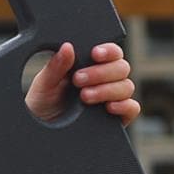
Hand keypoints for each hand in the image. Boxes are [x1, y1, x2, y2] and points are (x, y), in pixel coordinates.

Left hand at [24, 42, 140, 126]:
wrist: (41, 127)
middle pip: (121, 68)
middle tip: (78, 80)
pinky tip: (108, 106)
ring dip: (107, 89)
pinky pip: (132, 108)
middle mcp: (105, 79)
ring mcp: (112, 97)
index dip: (108, 51)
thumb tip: (67, 47)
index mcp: (90, 64)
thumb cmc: (42, 102)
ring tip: (84, 96)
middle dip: (101, 73)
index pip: (110, 52)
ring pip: (127, 86)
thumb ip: (56, 66)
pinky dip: (124, 106)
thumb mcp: (44, 83)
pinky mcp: (117, 116)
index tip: (94, 54)